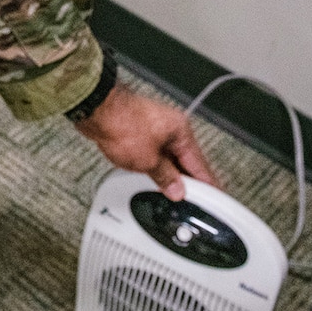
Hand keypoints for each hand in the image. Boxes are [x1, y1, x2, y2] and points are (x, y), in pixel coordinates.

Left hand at [72, 85, 217, 200]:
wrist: (96, 110)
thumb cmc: (122, 124)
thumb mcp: (148, 161)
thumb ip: (165, 177)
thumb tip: (176, 189)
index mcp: (181, 132)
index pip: (200, 164)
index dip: (207, 184)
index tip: (215, 196)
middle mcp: (171, 128)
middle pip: (186, 161)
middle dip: (187, 181)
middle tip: (191, 200)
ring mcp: (155, 130)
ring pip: (169, 159)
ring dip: (170, 175)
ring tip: (171, 193)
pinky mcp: (141, 133)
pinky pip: (155, 155)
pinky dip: (157, 167)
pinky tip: (155, 178)